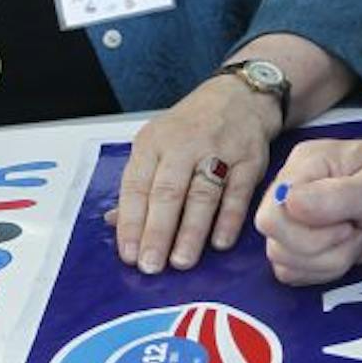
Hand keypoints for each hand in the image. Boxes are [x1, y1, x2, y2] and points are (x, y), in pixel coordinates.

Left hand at [112, 75, 280, 273]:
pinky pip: (237, 193)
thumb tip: (113, 222)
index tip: (128, 255)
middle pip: (167, 192)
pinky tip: (219, 243)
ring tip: (181, 261)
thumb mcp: (156, 145)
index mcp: (153, 143)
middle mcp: (183, 145)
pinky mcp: (248, 160)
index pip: (136, 186)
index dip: (131, 222)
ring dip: (191, 231)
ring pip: (201, 194)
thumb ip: (139, 184)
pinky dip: (229, 219)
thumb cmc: (190, 128)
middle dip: (157, 232)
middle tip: (151, 266)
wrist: (239, 96)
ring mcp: (218, 151)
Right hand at [255, 138, 361, 285]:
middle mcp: (294, 190)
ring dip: (325, 262)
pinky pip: (291, 272)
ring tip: (356, 239)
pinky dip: (321, 272)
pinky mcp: (307, 244)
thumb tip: (290, 205)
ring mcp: (298, 219)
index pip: (272, 214)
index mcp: (304, 167)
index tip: (350, 223)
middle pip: (274, 240)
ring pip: (281, 260)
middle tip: (356, 232)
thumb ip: (335, 196)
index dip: (310, 232)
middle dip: (321, 249)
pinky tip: (348, 254)